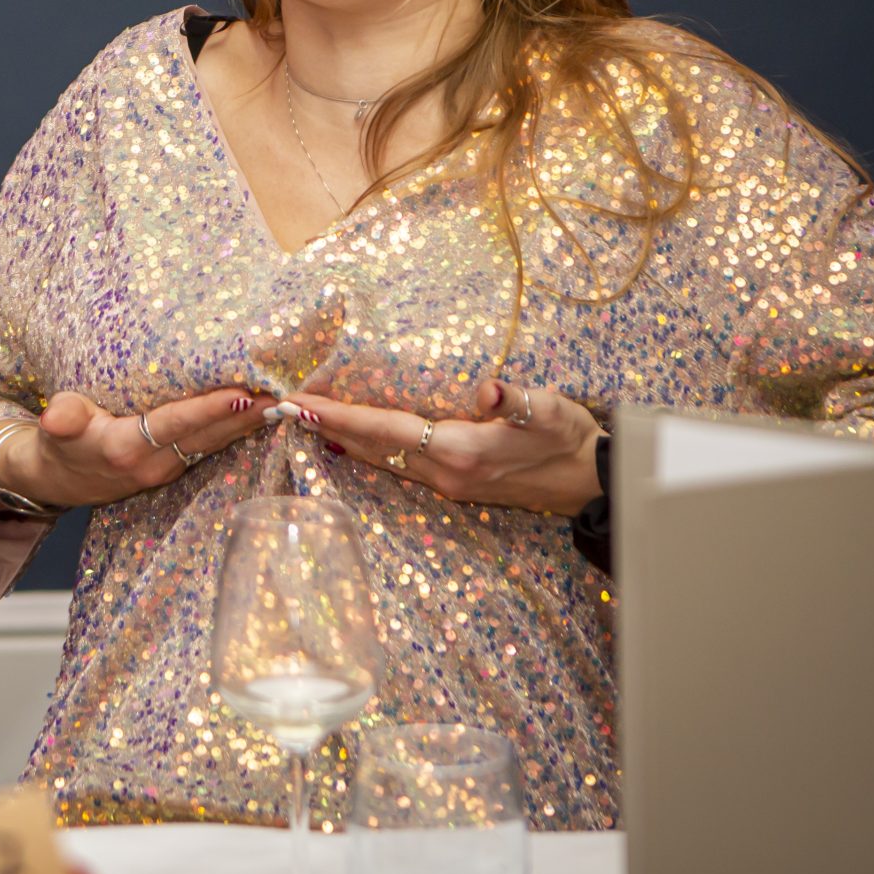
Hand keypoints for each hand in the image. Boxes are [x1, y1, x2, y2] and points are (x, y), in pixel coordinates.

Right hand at [6, 386, 280, 508]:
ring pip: (217, 442)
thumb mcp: (55, 429)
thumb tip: (53, 418)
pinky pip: (212, 447)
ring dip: (252, 423)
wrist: (57, 481)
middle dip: (249, 414)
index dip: (208, 409)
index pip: (175, 424)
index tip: (241, 392)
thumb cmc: (58, 445)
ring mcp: (168, 469)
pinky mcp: (175, 468)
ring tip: (287, 399)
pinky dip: (238, 429)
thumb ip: (62, 419)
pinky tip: (263, 414)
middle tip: (287, 390)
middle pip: (209, 435)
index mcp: (126, 448)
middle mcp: (154, 463)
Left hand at [281, 376, 602, 515]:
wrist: (594, 480)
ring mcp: (448, 484)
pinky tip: (351, 439)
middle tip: (280, 406)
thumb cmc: (570, 438)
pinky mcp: (456, 484)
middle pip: (369, 448)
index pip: (383, 429)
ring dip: (341, 438)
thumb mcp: (549, 410)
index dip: (338, 415)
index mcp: (458, 452)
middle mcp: (444, 474)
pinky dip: (367, 447)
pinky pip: (397, 465)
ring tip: (303, 417)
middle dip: (323, 426)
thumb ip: (516, 400)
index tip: (297, 403)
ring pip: (380, 459)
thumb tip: (490, 389)